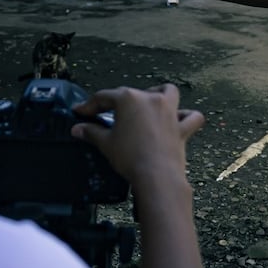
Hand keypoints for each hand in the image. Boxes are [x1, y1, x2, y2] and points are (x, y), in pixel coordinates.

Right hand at [70, 84, 203, 187]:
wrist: (156, 176)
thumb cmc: (129, 156)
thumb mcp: (105, 143)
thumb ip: (91, 132)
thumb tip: (77, 129)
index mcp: (128, 99)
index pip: (103, 97)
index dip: (89, 105)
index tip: (81, 112)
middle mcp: (150, 99)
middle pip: (132, 94)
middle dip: (118, 103)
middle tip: (108, 116)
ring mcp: (169, 111)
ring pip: (168, 92)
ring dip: (160, 94)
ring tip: (150, 103)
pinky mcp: (182, 127)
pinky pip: (191, 117)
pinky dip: (186, 117)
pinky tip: (179, 121)